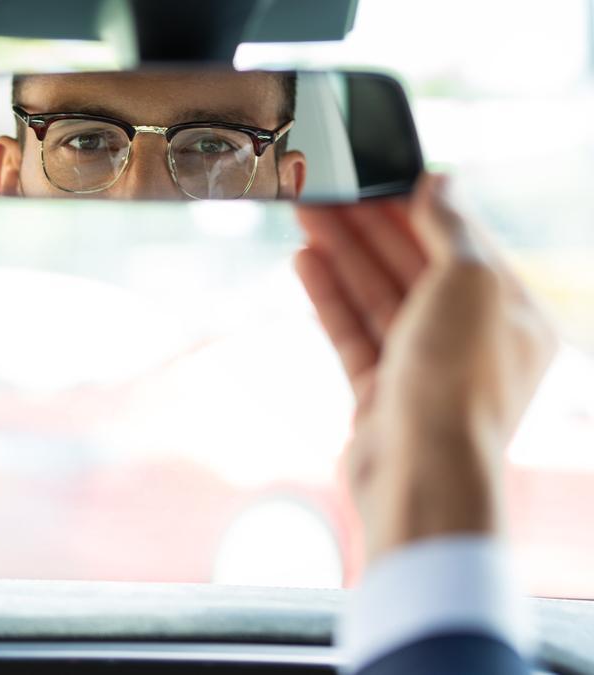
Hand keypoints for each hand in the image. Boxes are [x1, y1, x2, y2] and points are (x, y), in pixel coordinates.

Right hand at [294, 174, 556, 563]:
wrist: (422, 472)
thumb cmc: (459, 378)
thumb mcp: (470, 282)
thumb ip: (451, 228)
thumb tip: (440, 181)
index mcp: (513, 314)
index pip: (462, 245)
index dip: (417, 207)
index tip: (378, 175)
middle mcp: (471, 339)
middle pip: (412, 267)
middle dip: (368, 226)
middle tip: (326, 188)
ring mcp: (422, 367)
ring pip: (378, 296)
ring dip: (342, 253)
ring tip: (305, 214)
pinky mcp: (379, 392)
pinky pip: (353, 332)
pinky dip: (329, 297)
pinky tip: (303, 262)